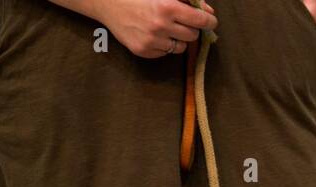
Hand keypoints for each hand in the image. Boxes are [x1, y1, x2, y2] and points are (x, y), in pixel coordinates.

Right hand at [100, 0, 217, 58]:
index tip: (209, 20)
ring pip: (181, 47)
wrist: (106, 2)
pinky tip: (153, 33)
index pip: (201, 20)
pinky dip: (164, 45)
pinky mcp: (143, 51)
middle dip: (191, 27)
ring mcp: (151, 41)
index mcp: (167, 6)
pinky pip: (165, 53)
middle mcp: (161, 26)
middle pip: (193, 35)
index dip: (209, 20)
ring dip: (178, 38)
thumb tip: (208, 12)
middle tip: (182, 20)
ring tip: (165, 27)